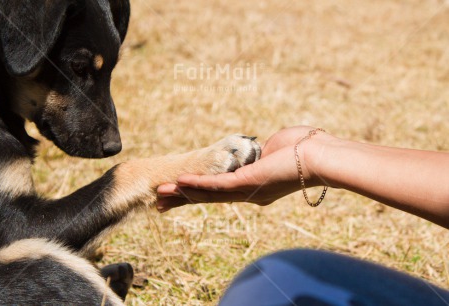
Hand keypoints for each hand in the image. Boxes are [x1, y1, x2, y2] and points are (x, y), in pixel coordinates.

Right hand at [157, 126, 326, 211]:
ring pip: (208, 195)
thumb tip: (256, 151)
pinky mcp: (247, 183)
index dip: (197, 192)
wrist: (321, 156)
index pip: (219, 191)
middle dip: (183, 199)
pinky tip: (180, 183)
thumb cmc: (304, 149)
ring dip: (183, 193)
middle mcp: (247, 195)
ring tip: (161, 193)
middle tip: (160, 202)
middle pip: (208, 198)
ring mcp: (246, 190)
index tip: (179, 192)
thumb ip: (258, 154)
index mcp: (253, 187)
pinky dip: (197, 185)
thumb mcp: (273, 150)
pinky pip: (217, 185)